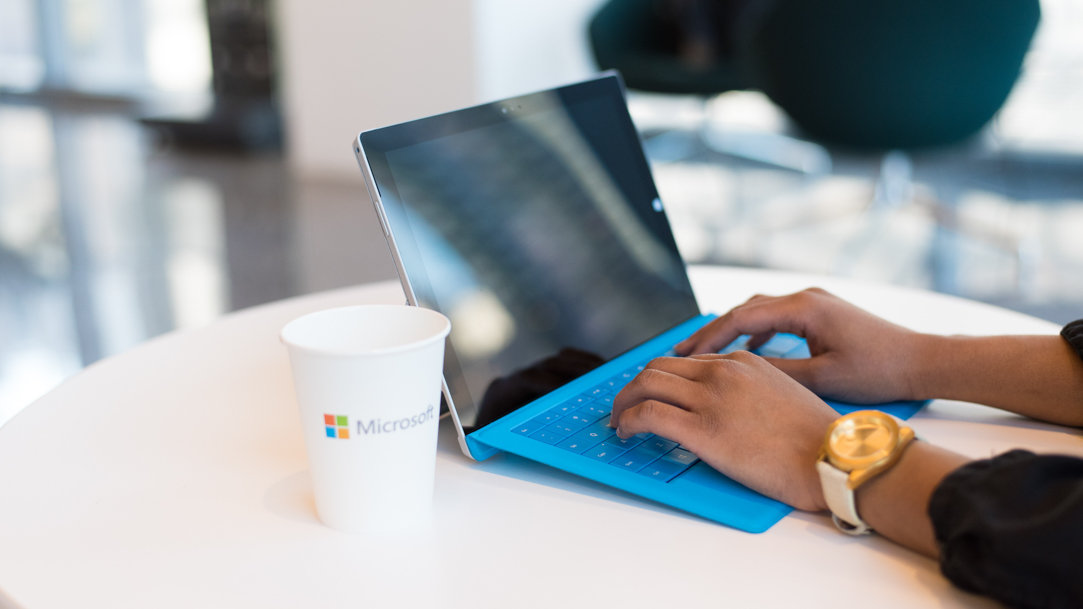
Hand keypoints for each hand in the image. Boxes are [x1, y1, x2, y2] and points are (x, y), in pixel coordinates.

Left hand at [610, 351, 836, 510]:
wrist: (832, 458)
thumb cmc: (816, 439)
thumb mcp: (781, 395)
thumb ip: (748, 391)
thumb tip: (725, 408)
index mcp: (743, 362)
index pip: (687, 362)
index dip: (663, 379)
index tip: (653, 394)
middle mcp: (723, 373)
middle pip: (658, 368)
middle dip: (635, 386)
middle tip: (626, 406)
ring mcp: (711, 399)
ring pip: (646, 385)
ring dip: (624, 402)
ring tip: (620, 420)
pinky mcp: (702, 429)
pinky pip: (647, 415)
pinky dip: (628, 421)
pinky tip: (626, 432)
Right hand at [676, 288, 924, 403]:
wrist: (921, 361)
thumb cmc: (879, 369)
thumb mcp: (822, 377)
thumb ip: (777, 372)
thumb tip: (738, 372)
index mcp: (803, 307)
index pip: (741, 317)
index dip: (708, 337)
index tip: (685, 355)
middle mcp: (806, 297)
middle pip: (745, 309)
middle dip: (712, 331)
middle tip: (683, 352)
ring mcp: (815, 303)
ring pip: (760, 312)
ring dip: (732, 331)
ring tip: (706, 352)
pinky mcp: (822, 314)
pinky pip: (777, 318)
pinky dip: (756, 332)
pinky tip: (747, 350)